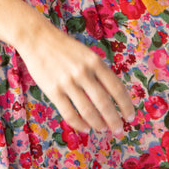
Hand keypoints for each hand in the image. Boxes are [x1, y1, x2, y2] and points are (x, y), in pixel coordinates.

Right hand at [14, 16, 135, 134]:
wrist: (37, 38)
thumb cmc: (65, 47)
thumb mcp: (87, 54)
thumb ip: (99, 72)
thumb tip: (113, 96)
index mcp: (95, 62)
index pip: (116, 88)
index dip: (125, 105)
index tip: (130, 117)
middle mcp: (83, 72)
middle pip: (104, 103)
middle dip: (114, 120)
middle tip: (119, 130)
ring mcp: (67, 82)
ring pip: (88, 111)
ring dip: (98, 124)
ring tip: (103, 130)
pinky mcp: (53, 90)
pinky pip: (69, 113)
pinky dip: (79, 124)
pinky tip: (85, 128)